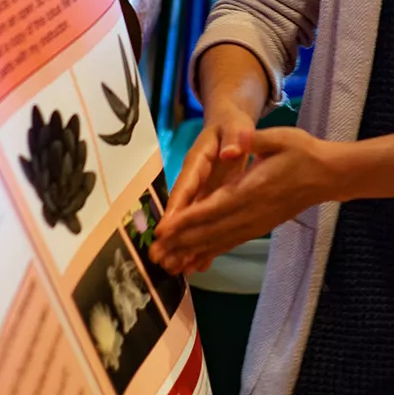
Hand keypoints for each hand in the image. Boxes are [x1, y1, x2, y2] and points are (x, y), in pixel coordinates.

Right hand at [148, 105, 254, 270]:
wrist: (229, 125)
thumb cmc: (232, 125)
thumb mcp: (235, 127)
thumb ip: (234, 139)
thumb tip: (230, 152)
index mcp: (197, 161)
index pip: (185, 186)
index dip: (175, 208)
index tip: (164, 229)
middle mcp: (194, 179)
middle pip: (181, 209)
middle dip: (172, 234)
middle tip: (158, 258)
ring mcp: (201, 191)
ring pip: (191, 221)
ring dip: (184, 244)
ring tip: (173, 269)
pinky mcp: (210, 199)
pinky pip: (204, 222)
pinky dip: (202, 242)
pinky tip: (198, 264)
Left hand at [152, 127, 340, 273]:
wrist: (328, 176)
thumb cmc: (302, 152)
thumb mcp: (280, 137)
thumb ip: (253, 141)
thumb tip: (235, 143)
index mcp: (253, 188)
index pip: (214, 207)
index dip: (188, 220)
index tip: (165, 229)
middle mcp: (252, 211)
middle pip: (211, 230)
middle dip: (181, 242)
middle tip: (154, 254)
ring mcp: (256, 223)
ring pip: (219, 241)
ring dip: (192, 252)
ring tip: (168, 263)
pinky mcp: (260, 227)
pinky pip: (231, 242)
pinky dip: (211, 252)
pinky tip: (195, 261)